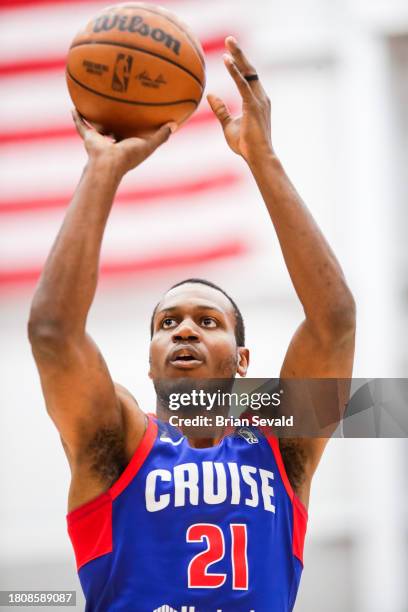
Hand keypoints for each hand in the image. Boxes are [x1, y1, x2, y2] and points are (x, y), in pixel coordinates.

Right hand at [72, 110, 176, 176]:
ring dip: (94, 118)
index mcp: (126, 145)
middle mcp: (112, 143)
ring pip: (96, 127)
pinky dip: (77, 117)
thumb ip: (161, 136)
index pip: (130, 134)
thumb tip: (174, 124)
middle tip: (116, 107)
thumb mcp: (149, 145)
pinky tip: (74, 107)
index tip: (137, 116)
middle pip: (113, 129)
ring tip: (92, 104)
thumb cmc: (129, 156)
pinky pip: (81, 125)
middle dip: (114, 121)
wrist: (108, 164)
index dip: (134, 127)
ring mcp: (100, 141)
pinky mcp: (89, 138)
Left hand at [207, 37, 272, 164]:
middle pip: (250, 70)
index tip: (230, 53)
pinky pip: (243, 84)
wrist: (258, 157)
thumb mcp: (228, 124)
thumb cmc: (245, 145)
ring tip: (229, 42)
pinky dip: (235, 71)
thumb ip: (220, 109)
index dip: (240, 64)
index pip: (248, 78)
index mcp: (256, 101)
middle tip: (229, 39)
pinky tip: (227, 61)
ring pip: (248, 72)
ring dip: (238, 56)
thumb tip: (210, 95)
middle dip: (240, 54)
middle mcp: (261, 97)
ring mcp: (259, 100)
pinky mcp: (254, 106)